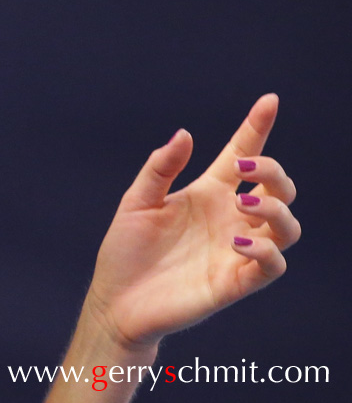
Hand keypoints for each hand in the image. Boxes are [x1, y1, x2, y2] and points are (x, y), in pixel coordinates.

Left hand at [83, 94, 299, 348]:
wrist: (116, 302)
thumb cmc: (126, 251)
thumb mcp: (137, 201)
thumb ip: (160, 168)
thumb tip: (184, 134)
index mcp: (208, 194)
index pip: (241, 154)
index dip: (257, 128)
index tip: (269, 100)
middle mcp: (229, 218)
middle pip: (276, 189)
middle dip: (273, 171)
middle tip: (245, 167)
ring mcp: (236, 250)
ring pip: (286, 226)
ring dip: (276, 210)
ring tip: (245, 202)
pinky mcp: (235, 282)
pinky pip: (272, 266)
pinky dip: (266, 250)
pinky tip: (239, 240)